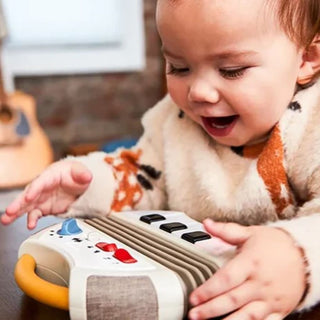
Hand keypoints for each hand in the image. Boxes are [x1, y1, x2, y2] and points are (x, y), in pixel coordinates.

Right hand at [1, 160, 91, 228]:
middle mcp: (42, 187)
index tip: (29, 196)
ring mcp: (42, 198)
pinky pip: (35, 214)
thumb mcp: (80, 171)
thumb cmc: (74, 173)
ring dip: (16, 213)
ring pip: (26, 205)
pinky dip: (32, 219)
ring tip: (6, 220)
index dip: (35, 189)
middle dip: (19, 203)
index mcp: (50, 175)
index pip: (40, 182)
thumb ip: (82, 174)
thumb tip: (87, 176)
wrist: (77, 181)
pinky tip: (29, 225)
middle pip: (28, 194)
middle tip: (10, 211)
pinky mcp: (44, 207)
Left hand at [188, 219, 305, 319]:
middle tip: (194, 314)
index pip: (226, 279)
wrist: (304, 255)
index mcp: (250, 263)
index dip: (208, 290)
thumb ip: (226, 231)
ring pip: (247, 316)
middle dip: (210, 309)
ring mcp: (270, 298)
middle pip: (232, 299)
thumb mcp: (250, 233)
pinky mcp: (279, 310)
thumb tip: (206, 223)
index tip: (193, 297)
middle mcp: (260, 283)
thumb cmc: (275, 244)